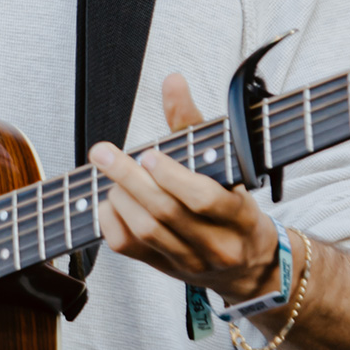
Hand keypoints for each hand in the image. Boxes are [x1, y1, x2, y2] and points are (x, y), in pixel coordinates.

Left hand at [90, 74, 282, 305]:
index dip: (173, 176)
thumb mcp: (227, 164)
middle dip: (129, 179)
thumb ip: (194, 123)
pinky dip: (111, 219)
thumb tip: (172, 81)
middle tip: (103, 154)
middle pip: (165, 213)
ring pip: (145, 231)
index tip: (150, 155)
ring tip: (112, 174)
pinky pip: (127, 246)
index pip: (204, 198)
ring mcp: (189, 262)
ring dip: (121, 197)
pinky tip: (110, 200)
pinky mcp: (163, 269)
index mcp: (239, 216)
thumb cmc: (233, 205)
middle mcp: (216, 244)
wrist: (246, 265)